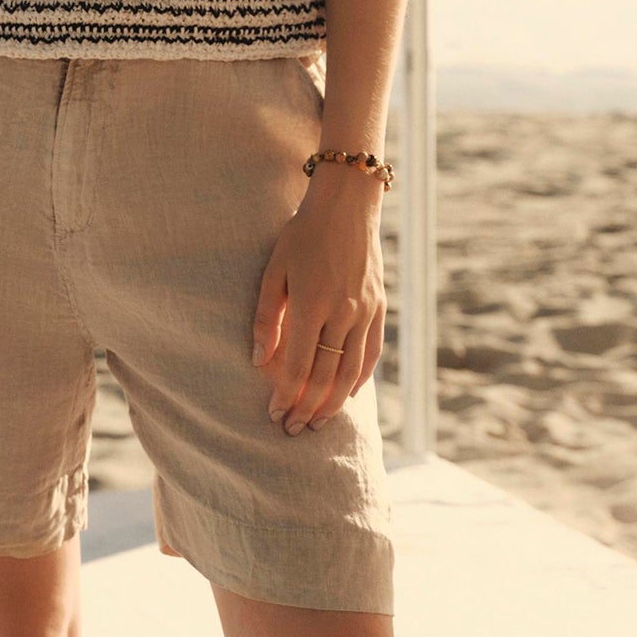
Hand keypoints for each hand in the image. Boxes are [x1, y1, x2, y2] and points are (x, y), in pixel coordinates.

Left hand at [251, 184, 386, 434]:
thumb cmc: (302, 234)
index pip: (298, 365)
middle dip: (307, 408)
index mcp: (311, 303)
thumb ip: (266, 316)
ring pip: (351, 371)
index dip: (286, 395)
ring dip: (333, 403)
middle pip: (325, 376)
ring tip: (318, 422)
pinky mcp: (379, 308)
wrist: (346, 206)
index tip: (274, 415)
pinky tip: (346, 394)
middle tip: (293, 430)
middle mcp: (341, 312)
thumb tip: (258, 360)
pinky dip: (359, 379)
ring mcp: (364, 312)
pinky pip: (371, 353)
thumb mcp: (274, 268)